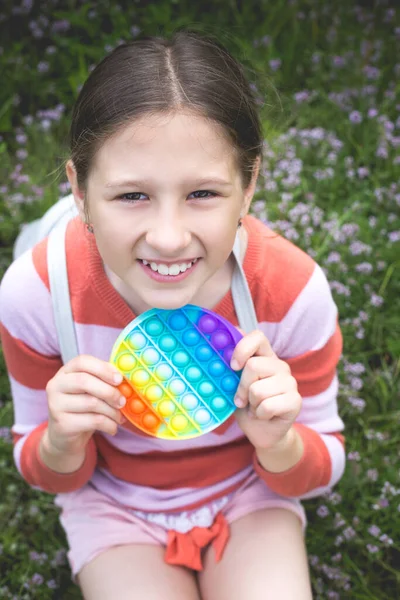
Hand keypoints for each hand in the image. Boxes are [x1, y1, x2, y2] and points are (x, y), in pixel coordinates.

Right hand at [44, 355, 125, 455]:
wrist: (63, 437)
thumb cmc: (81, 409)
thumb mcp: (90, 391)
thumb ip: (103, 380)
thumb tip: (124, 379)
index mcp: (65, 372)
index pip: (82, 362)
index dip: (103, 368)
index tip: (119, 379)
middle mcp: (56, 385)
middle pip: (85, 381)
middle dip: (109, 391)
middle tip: (123, 401)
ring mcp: (56, 405)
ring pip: (91, 402)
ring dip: (112, 411)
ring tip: (119, 417)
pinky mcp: (62, 424)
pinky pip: (93, 421)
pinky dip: (109, 424)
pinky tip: (113, 427)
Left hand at [231, 330, 301, 450]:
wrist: (262, 432)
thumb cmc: (246, 405)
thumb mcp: (233, 385)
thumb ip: (230, 367)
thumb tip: (220, 347)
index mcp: (264, 357)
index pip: (257, 337)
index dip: (242, 348)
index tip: (233, 366)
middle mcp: (280, 366)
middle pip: (253, 365)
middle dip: (241, 387)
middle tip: (242, 399)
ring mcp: (290, 382)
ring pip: (258, 389)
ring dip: (251, 404)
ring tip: (255, 407)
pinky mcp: (295, 400)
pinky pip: (268, 405)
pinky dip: (260, 414)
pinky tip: (264, 415)